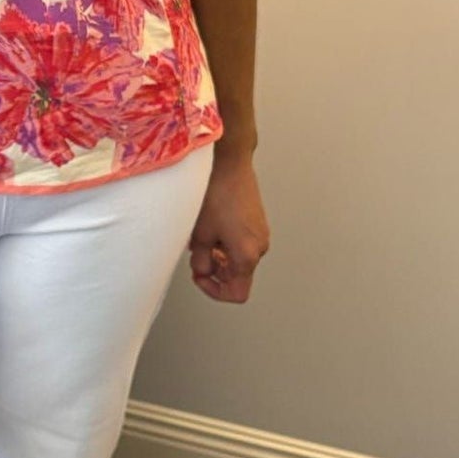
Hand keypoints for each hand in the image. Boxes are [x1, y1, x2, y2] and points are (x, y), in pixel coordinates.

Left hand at [188, 150, 268, 303]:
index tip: (200, 278)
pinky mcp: (258, 221)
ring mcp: (261, 233)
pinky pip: (243, 243)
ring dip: (220, 256)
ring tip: (203, 238)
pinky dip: (227, 243)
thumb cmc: (216, 194)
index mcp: (248, 255)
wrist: (229, 164)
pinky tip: (213, 227)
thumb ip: (201, 260)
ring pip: (239, 259)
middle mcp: (260, 246)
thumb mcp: (200, 234)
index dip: (215, 291)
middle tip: (197, 257)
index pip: (237, 293)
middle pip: (238, 275)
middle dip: (216, 270)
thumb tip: (202, 269)